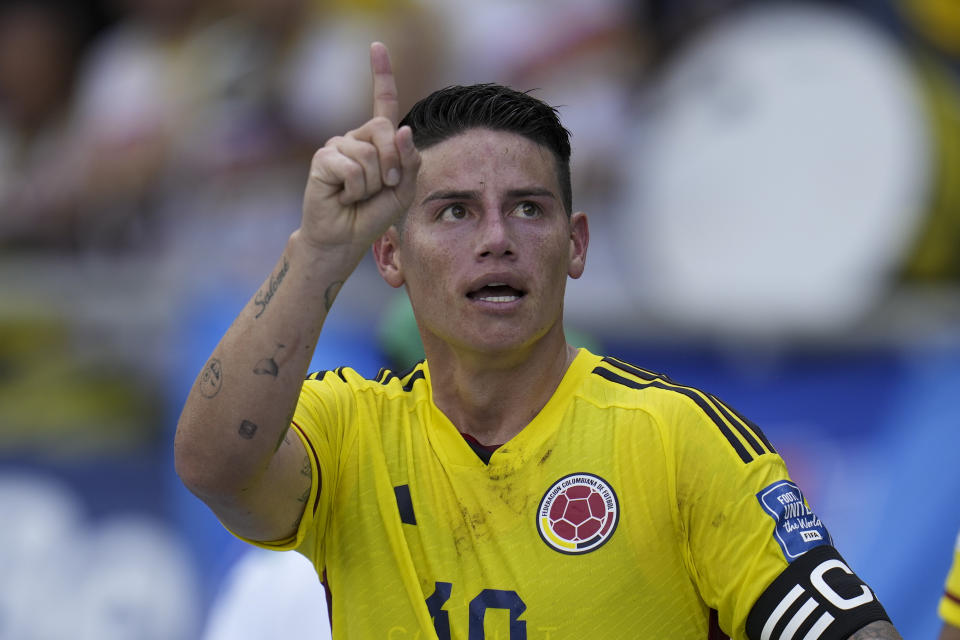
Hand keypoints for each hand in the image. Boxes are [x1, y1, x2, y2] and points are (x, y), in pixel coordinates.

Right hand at [299, 42, 419, 253]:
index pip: (382, 103)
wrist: (345, 239)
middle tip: (384, 186)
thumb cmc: (372, 215)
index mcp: (376, 141)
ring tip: (359, 196)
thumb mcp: (404, 189)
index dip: (381, 74)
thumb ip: (410, 161)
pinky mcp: (323, 159)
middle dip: (393, 163)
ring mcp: (337, 146)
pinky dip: (356, 189)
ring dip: (374, 182)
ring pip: (370, 154)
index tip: (376, 47)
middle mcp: (355, 138)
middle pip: (385, 129)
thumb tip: (403, 130)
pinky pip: (353, 168)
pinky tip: (344, 196)